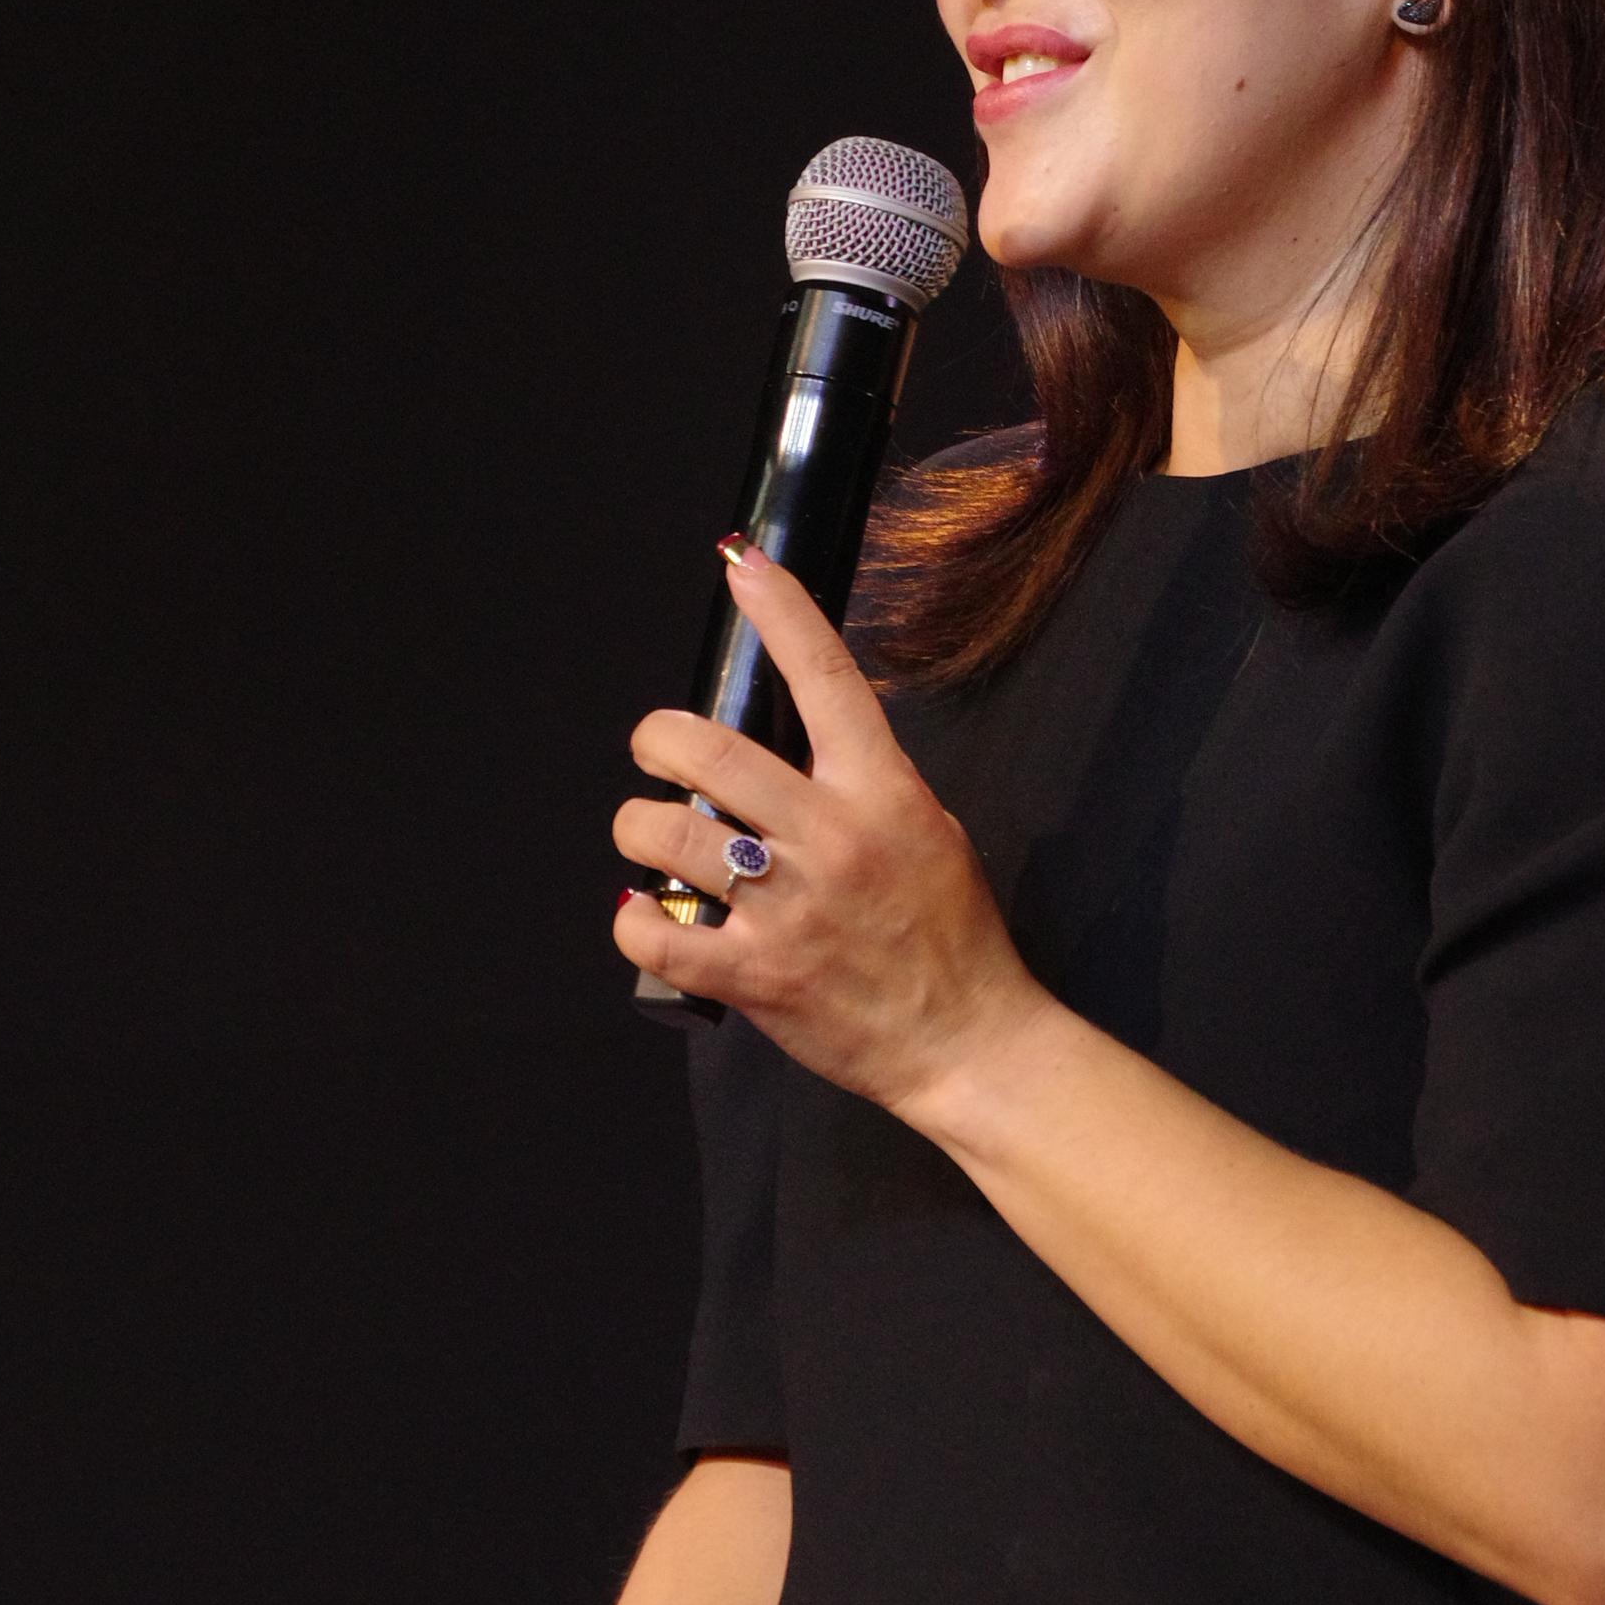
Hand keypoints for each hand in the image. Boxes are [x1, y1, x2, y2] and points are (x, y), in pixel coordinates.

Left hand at [610, 541, 1052, 1122]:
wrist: (968, 1041)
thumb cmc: (950, 936)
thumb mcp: (928, 829)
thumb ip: (863, 784)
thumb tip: (798, 741)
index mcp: (881, 793)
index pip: (825, 677)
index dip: (779, 611)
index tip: (741, 563)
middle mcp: (831, 840)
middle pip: (708, 750)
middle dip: (656, 739)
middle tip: (653, 751)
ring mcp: (790, 909)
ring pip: (667, 836)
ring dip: (639, 827)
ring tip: (649, 836)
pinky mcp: (758, 977)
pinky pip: (659, 935)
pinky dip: (635, 920)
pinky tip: (647, 915)